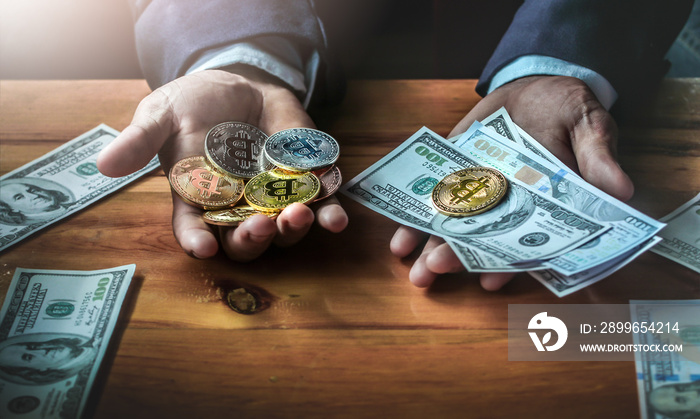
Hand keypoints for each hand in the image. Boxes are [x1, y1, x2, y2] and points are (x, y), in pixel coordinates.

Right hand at [97, 68, 347, 259]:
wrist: (238, 86)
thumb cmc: (193, 105)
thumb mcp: (161, 116)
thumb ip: (140, 141)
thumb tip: (104, 164)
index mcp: (198, 200)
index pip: (193, 230)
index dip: (197, 241)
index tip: (202, 249)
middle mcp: (236, 208)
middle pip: (243, 240)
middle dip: (251, 239)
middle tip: (257, 227)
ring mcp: (272, 199)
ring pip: (282, 229)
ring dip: (291, 229)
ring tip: (297, 216)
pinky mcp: (303, 184)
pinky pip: (320, 207)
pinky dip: (330, 216)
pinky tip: (336, 220)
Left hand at [391, 75, 633, 289]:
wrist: (535, 83)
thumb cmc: (568, 107)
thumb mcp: (590, 123)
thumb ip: (598, 156)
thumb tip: (622, 191)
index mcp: (545, 202)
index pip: (529, 239)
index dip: (511, 261)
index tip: (492, 280)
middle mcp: (509, 203)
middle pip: (484, 237)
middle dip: (459, 256)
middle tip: (433, 273)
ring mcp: (479, 189)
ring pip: (456, 224)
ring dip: (433, 247)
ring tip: (414, 271)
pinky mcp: (455, 171)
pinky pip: (434, 197)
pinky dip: (416, 216)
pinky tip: (400, 241)